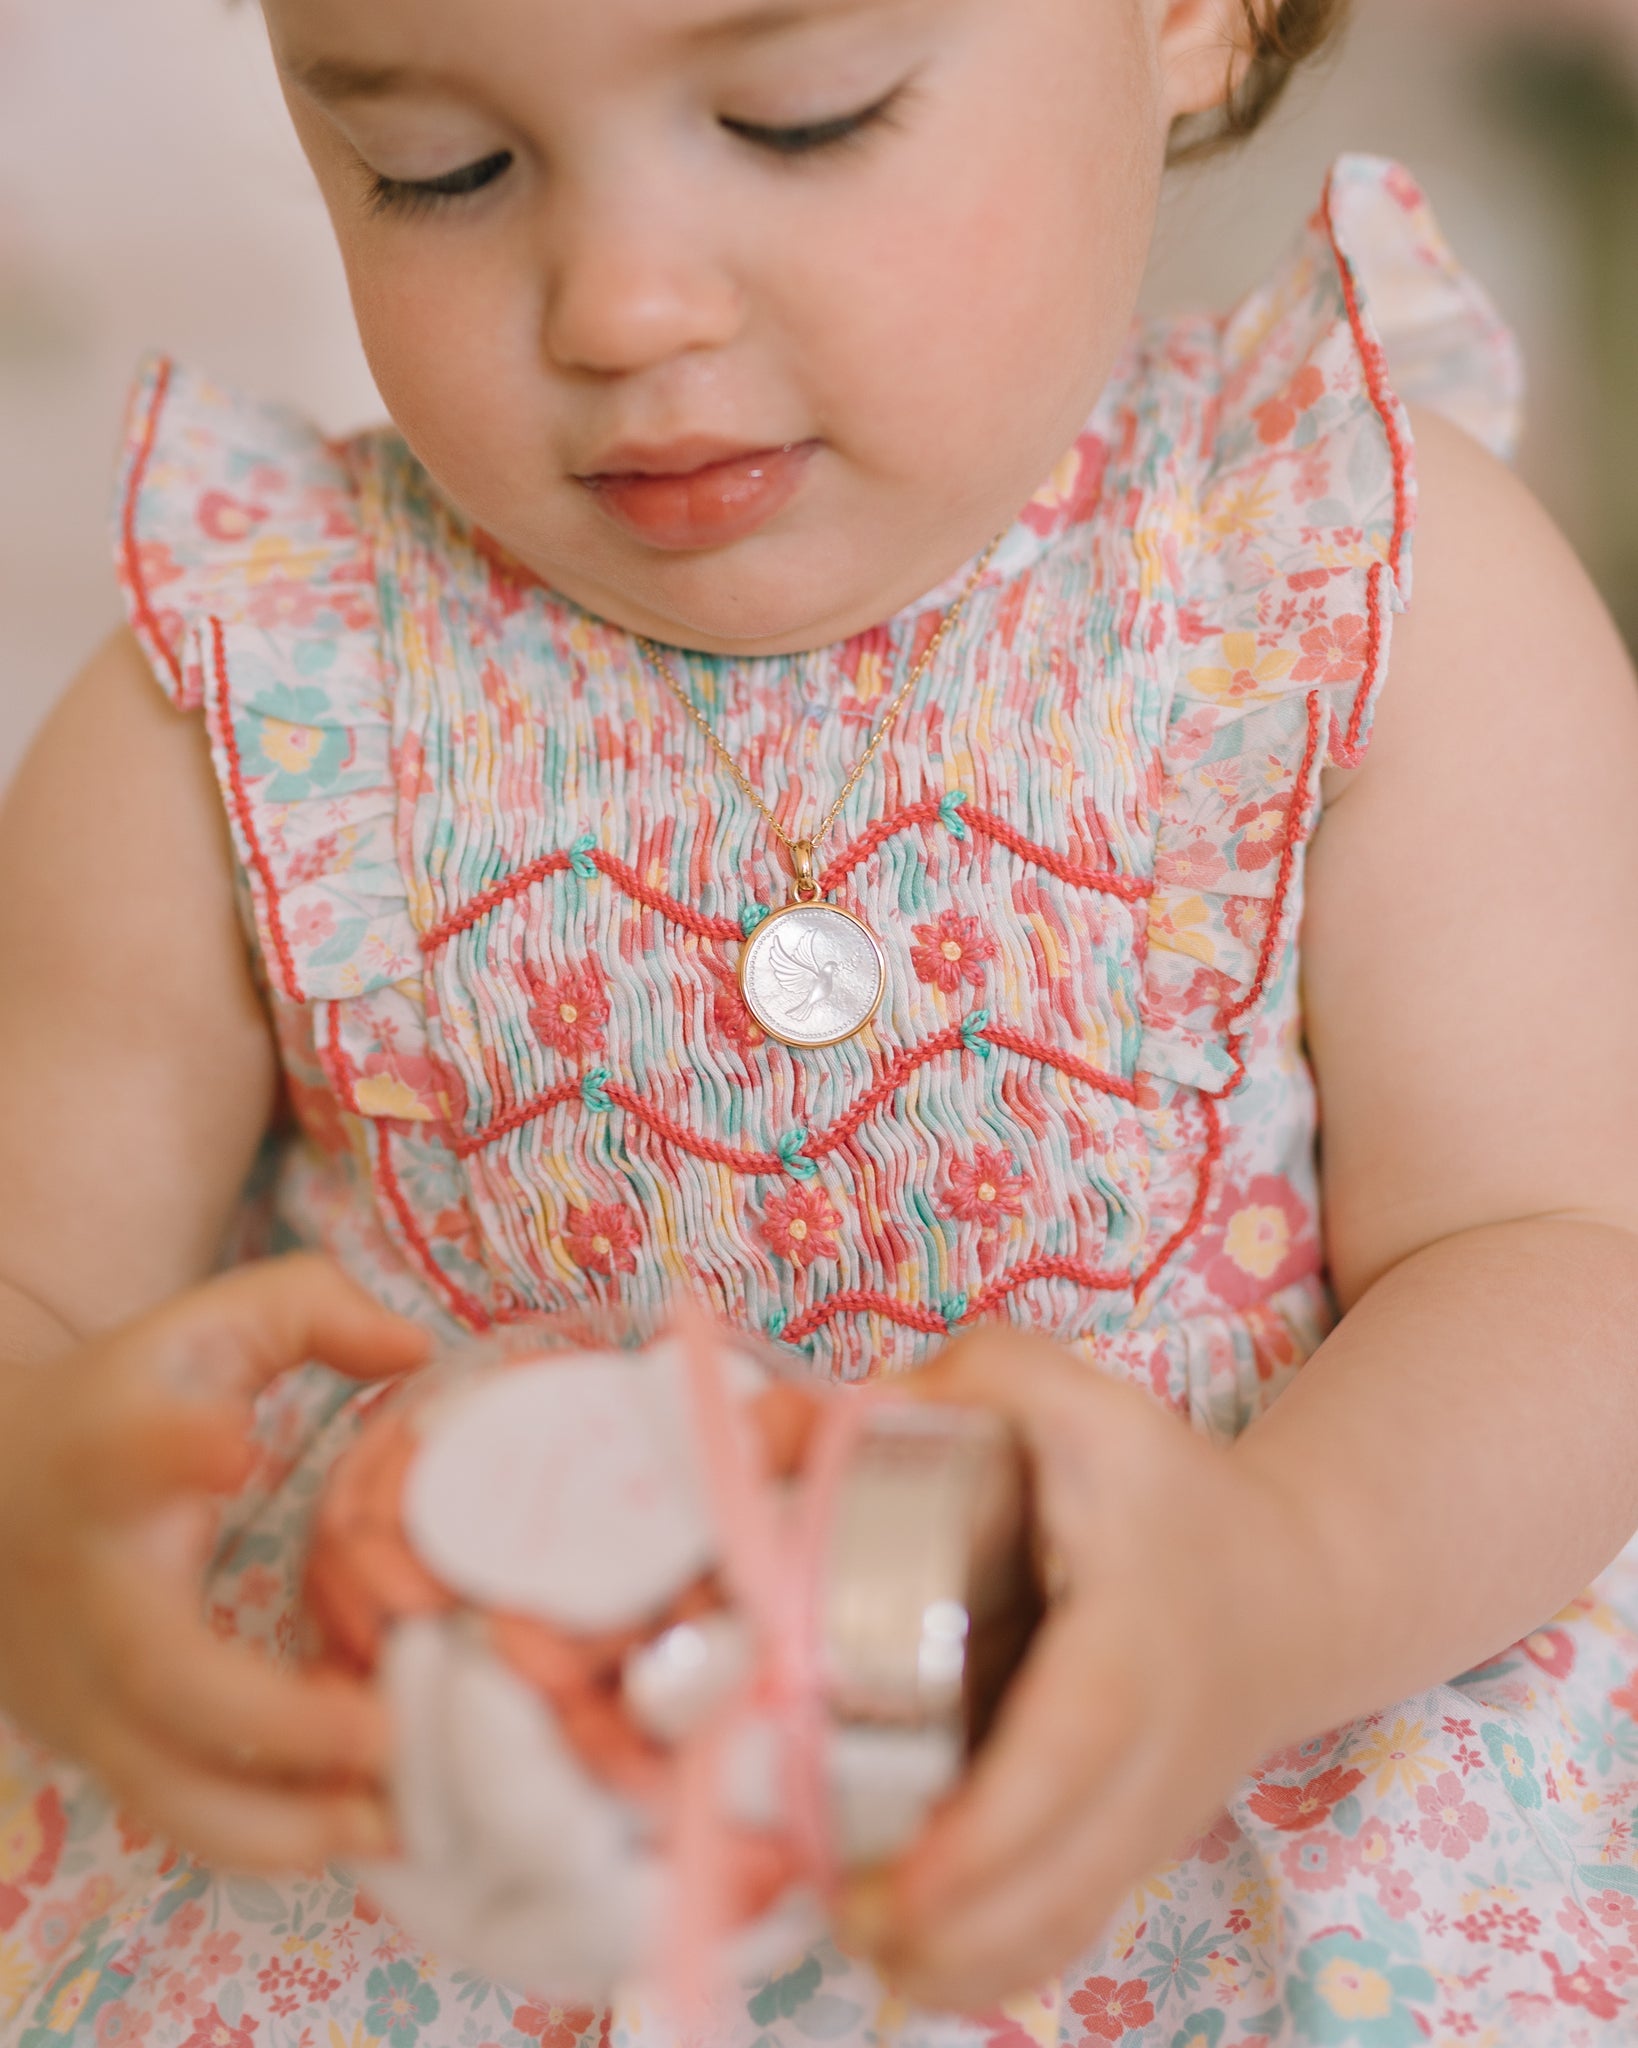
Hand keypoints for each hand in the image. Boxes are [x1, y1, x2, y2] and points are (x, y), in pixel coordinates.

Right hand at [0, 1254, 428, 1872]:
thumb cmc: (130, 1397)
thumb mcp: (208, 1325)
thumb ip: (312, 1306)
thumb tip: (413, 1349)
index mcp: (114, 1458)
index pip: (130, 1451)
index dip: (175, 1448)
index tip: (229, 1445)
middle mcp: (88, 1583)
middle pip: (161, 1673)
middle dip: (275, 1718)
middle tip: (388, 1729)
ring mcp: (77, 1680)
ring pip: (163, 1784)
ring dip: (283, 1823)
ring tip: (401, 1820)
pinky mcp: (89, 1740)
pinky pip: (173, 1811)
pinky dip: (264, 1840)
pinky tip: (361, 1831)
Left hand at [841, 1329, 1305, 2010]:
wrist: (1298, 1588)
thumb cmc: (1167, 1491)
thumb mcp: (1084, 1402)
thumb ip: (970, 1380)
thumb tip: (809, 1427)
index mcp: (1127, 1645)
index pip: (1066, 1756)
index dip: (985, 1834)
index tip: (898, 1885)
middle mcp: (1146, 1756)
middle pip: (1059, 1885)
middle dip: (946, 1932)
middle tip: (840, 1910)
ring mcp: (1143, 1820)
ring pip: (1059, 1932)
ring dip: (957, 1967)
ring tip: (857, 1938)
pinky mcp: (1129, 1852)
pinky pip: (1066, 1937)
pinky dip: (990, 1970)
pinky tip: (908, 1961)